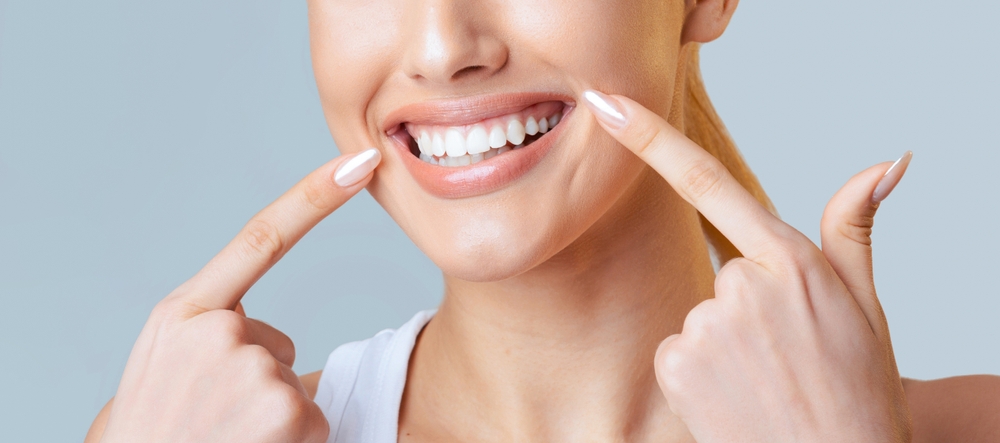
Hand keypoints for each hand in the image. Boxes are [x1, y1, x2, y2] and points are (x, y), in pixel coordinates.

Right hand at [98, 149, 380, 442]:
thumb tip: (270, 340)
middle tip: (207, 418)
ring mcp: (253, 369)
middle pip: (273, 344)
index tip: (358, 164)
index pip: (261, 238)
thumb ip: (210, 327)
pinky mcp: (286, 411)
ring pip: (290, 385)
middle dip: (254, 381)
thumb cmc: (153, 426)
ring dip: (267, 415)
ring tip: (220, 436)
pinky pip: (310, 418)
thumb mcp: (164, 360)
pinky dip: (289, 440)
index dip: (314, 198)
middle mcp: (217, 332)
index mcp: (184, 312)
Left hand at [583, 90, 912, 441]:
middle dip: (744, 308)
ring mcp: (706, 325)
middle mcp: (743, 285)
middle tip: (783, 356)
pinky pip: (675, 352)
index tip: (607, 105)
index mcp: (790, 260)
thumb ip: (854, 229)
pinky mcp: (677, 364)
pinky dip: (698, 374)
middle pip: (721, 275)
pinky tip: (734, 397)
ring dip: (723, 346)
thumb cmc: (858, 391)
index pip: (710, 182)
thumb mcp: (867, 305)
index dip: (651, 139)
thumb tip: (886, 163)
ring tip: (764, 382)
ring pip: (698, 317)